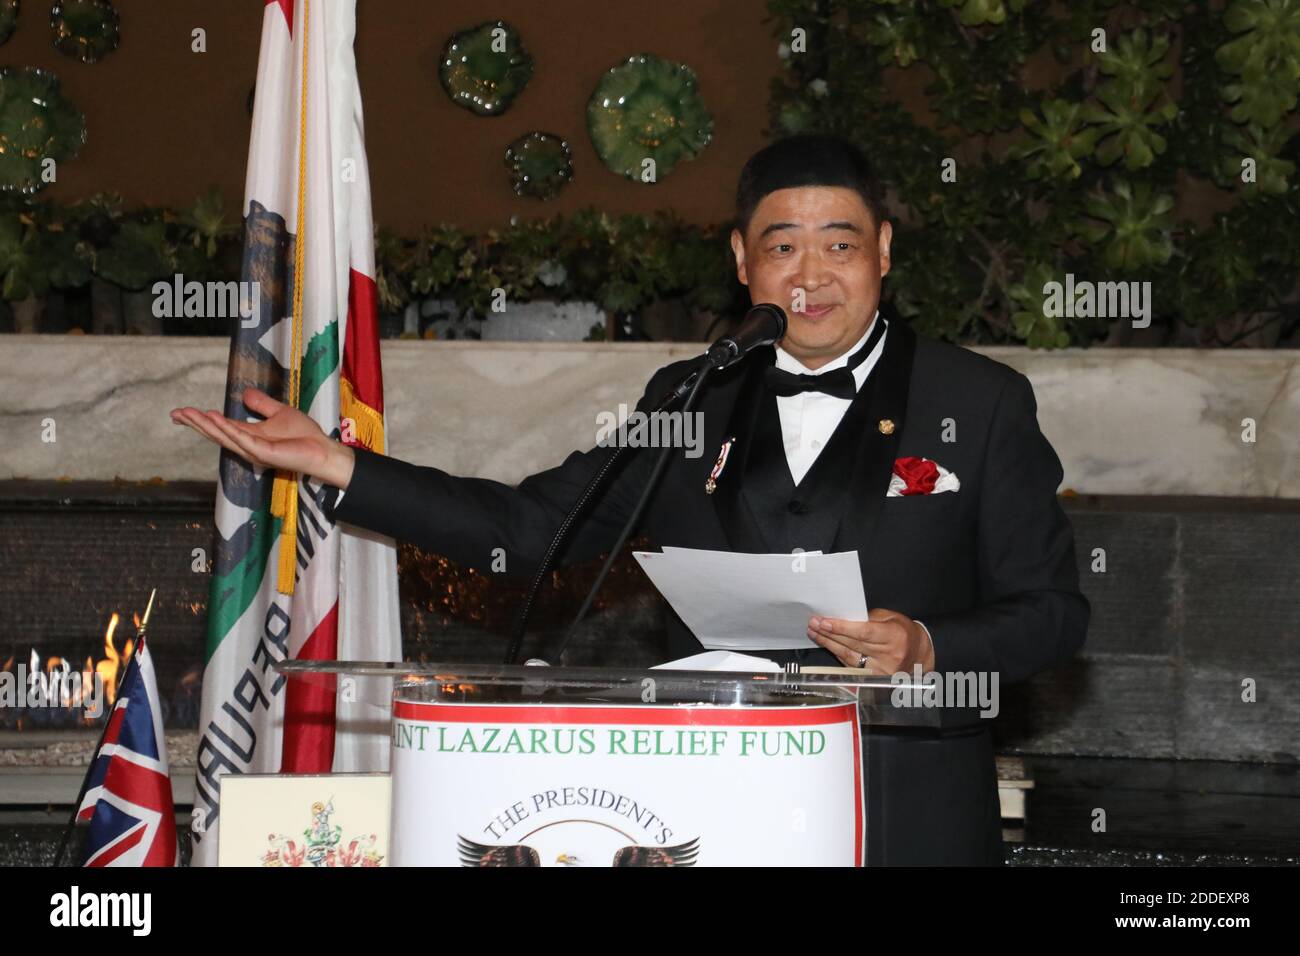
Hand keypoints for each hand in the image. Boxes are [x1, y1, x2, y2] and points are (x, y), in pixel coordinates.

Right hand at [170, 387, 355, 488]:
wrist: (322, 449)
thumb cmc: (304, 436)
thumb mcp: (279, 413)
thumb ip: (261, 405)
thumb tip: (243, 394)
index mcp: (249, 435)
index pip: (219, 427)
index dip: (200, 420)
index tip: (180, 412)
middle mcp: (247, 445)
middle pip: (215, 433)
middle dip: (195, 423)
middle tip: (175, 413)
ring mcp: (253, 450)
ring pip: (224, 436)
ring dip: (205, 424)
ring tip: (188, 413)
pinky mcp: (263, 452)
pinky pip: (241, 439)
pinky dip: (227, 429)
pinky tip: (214, 418)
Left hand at [807, 607, 934, 674]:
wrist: (919, 653)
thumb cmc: (904, 632)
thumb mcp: (890, 618)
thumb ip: (867, 618)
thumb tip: (842, 617)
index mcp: (894, 636)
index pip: (863, 632)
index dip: (841, 628)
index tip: (824, 622)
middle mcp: (889, 655)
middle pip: (853, 644)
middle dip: (829, 634)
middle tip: (813, 624)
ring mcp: (882, 670)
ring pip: (849, 657)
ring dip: (829, 644)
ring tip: (815, 633)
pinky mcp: (875, 679)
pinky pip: (851, 666)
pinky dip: (837, 655)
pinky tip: (827, 646)